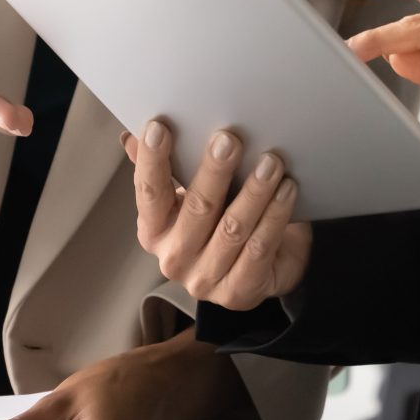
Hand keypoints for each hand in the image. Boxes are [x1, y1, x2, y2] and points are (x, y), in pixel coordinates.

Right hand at [126, 119, 309, 310]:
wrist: (262, 268)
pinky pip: (259, 249)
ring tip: (271, 162)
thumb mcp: (192, 194)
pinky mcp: (239, 292)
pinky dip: (274, 217)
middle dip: (214, 171)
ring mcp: (205, 279)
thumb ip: (166, 168)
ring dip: (254, 192)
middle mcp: (174, 258)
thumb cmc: (222, 218)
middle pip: (197, 208)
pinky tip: (286, 190)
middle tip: (230, 139)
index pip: (149, 192)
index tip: (159, 127)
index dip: (152, 160)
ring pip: (233, 229)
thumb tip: (132, 136)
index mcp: (154, 230)